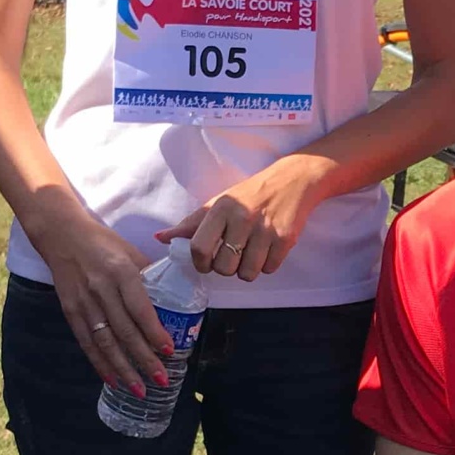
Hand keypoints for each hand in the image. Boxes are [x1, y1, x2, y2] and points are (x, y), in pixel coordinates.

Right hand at [36, 210, 174, 395]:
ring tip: (139, 389)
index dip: (154, 333)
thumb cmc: (104, 243)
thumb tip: (175, 297)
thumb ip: (150, 275)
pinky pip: (87, 342)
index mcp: (121, 272)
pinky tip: (112, 379)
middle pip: (125, 331)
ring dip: (123, 369)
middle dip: (144, 359)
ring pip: (105, 343)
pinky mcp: (70, 311)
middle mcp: (102, 289)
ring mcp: (84, 302)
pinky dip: (99, 363)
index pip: (140, 309)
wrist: (62, 236)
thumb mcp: (131, 252)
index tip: (170, 351)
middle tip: (161, 379)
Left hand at [162, 154, 327, 282]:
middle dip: (226, 267)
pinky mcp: (285, 239)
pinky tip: (267, 248)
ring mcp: (265, 230)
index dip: (200, 263)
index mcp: (221, 208)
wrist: (293, 181)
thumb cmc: (251, 194)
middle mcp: (242, 218)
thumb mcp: (219, 203)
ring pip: (247, 273)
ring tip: (251, 252)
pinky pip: (269, 269)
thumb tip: (160, 238)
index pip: (199, 247)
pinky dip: (267, 265)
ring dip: (247, 269)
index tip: (206, 262)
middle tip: (233, 254)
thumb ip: (190, 224)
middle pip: (223, 266)